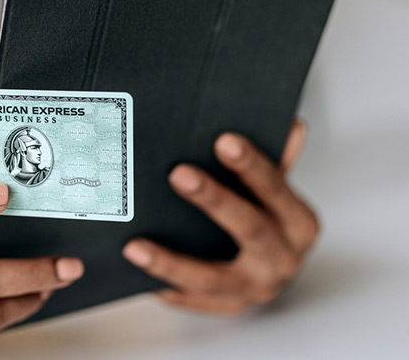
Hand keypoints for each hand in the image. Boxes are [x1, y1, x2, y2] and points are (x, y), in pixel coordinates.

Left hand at [123, 119, 318, 314]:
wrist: (270, 272)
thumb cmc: (267, 221)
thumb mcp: (274, 191)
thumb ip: (276, 160)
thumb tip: (290, 124)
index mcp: (299, 223)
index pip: (277, 188)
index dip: (252, 164)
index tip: (223, 140)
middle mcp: (283, 259)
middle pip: (249, 228)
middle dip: (213, 199)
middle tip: (178, 173)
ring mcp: (254, 289)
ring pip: (209, 278)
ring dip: (169, 262)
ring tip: (134, 246)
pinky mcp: (226, 307)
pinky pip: (189, 299)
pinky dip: (162, 285)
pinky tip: (133, 270)